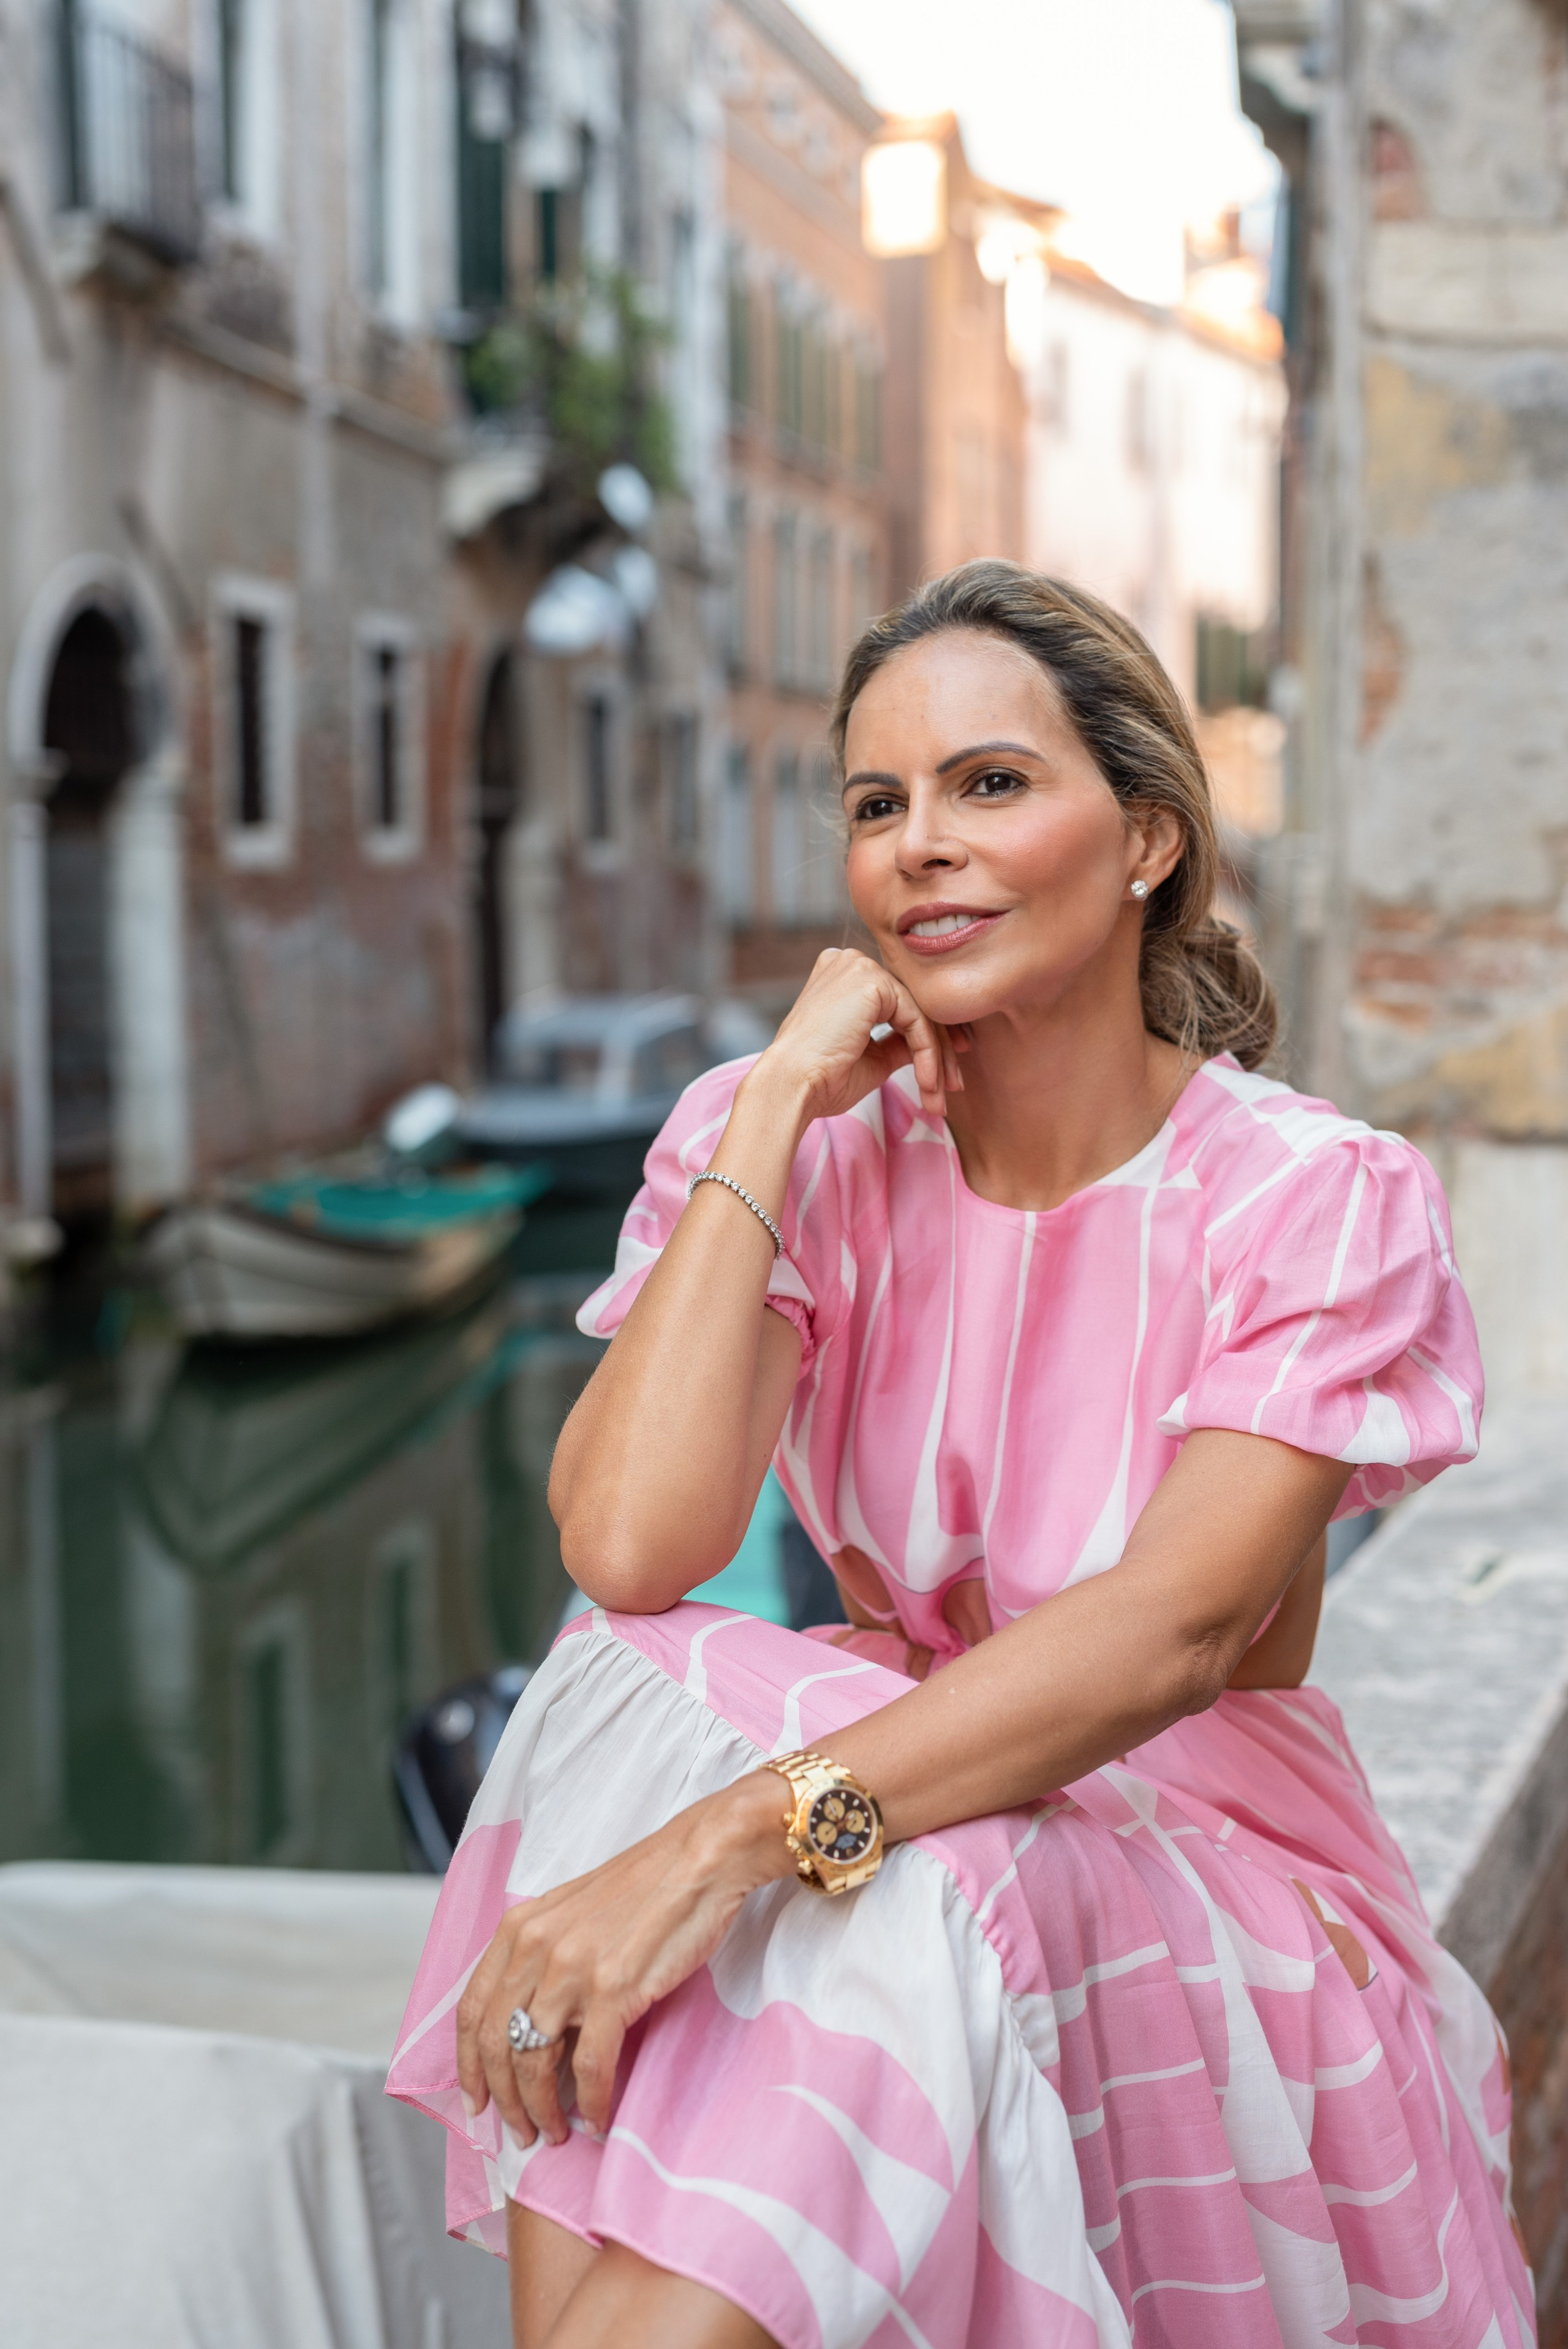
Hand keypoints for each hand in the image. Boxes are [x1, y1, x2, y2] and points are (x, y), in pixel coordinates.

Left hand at [457, 1773, 791, 2145]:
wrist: (703, 1857)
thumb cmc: (648, 1886)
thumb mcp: (574, 1913)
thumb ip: (545, 1958)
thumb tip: (535, 2024)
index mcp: (521, 1927)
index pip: (472, 2010)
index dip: (468, 2065)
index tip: (476, 2100)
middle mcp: (537, 1948)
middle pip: (497, 2045)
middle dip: (503, 2100)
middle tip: (520, 2132)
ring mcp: (573, 1968)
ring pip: (534, 2062)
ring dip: (541, 2110)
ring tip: (554, 2132)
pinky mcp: (615, 1988)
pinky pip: (590, 2065)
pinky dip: (592, 2102)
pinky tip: (598, 2120)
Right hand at [748, 948, 967, 1127]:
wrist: (792, 1087)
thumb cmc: (820, 1080)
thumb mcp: (871, 1059)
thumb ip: (899, 1044)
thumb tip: (930, 1045)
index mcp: (842, 976)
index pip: (898, 1003)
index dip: (926, 1038)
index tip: (943, 1072)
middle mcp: (849, 962)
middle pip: (912, 1005)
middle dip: (938, 1050)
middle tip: (954, 1086)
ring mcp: (859, 967)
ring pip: (919, 1013)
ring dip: (936, 1059)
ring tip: (940, 1097)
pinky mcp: (870, 980)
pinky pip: (917, 1019)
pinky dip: (928, 1054)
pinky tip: (928, 1084)